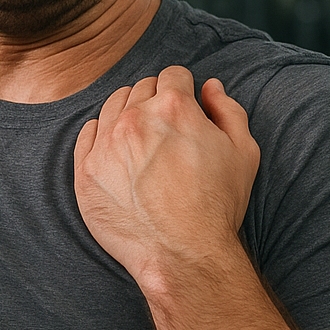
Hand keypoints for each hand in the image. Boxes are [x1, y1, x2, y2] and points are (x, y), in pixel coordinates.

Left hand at [73, 66, 260, 283]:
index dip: (183, 88)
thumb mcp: (243, 153)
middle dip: (156, 100)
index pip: (173, 75)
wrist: (183, 254)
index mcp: (174, 106)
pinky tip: (117, 150)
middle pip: (141, 88)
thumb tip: (210, 87)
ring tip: (142, 139)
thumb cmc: (217, 205)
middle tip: (166, 127)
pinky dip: (101, 134)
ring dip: (128, 112)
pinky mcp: (86, 169)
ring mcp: (106, 142)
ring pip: (113, 106)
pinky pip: (87, 133)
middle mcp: (136, 117)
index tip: (184, 106)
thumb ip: (228, 110)